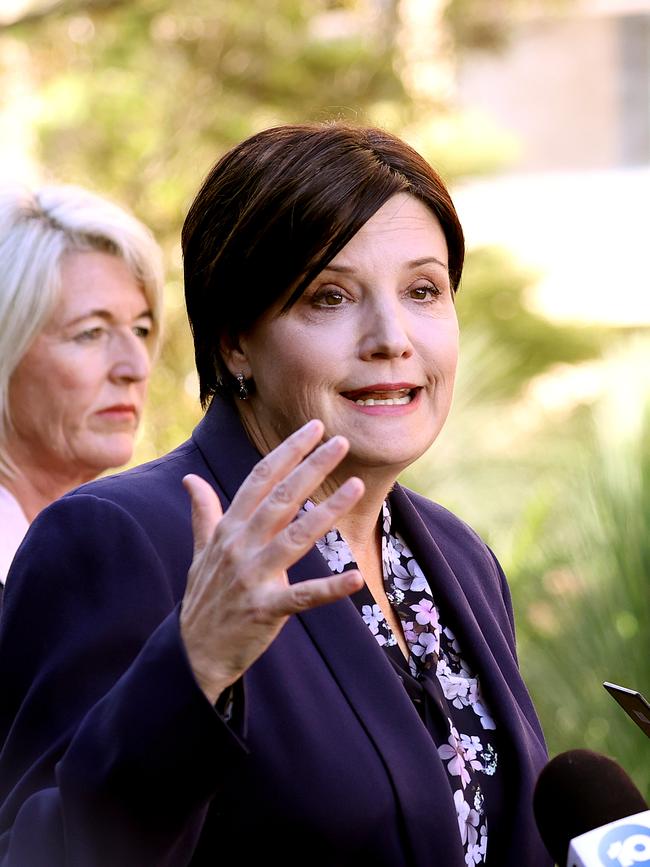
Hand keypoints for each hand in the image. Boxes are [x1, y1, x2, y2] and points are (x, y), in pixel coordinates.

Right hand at [180, 419, 364, 703]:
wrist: (192, 652)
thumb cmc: (204, 597)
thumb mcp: (200, 551)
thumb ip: (204, 513)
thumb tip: (191, 479)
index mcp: (228, 528)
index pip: (260, 479)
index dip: (288, 452)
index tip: (314, 429)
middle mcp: (239, 546)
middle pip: (281, 498)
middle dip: (312, 467)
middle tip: (341, 442)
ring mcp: (252, 577)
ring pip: (295, 537)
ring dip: (327, 511)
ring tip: (356, 486)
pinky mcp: (265, 609)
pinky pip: (302, 597)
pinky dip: (330, 589)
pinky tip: (356, 578)